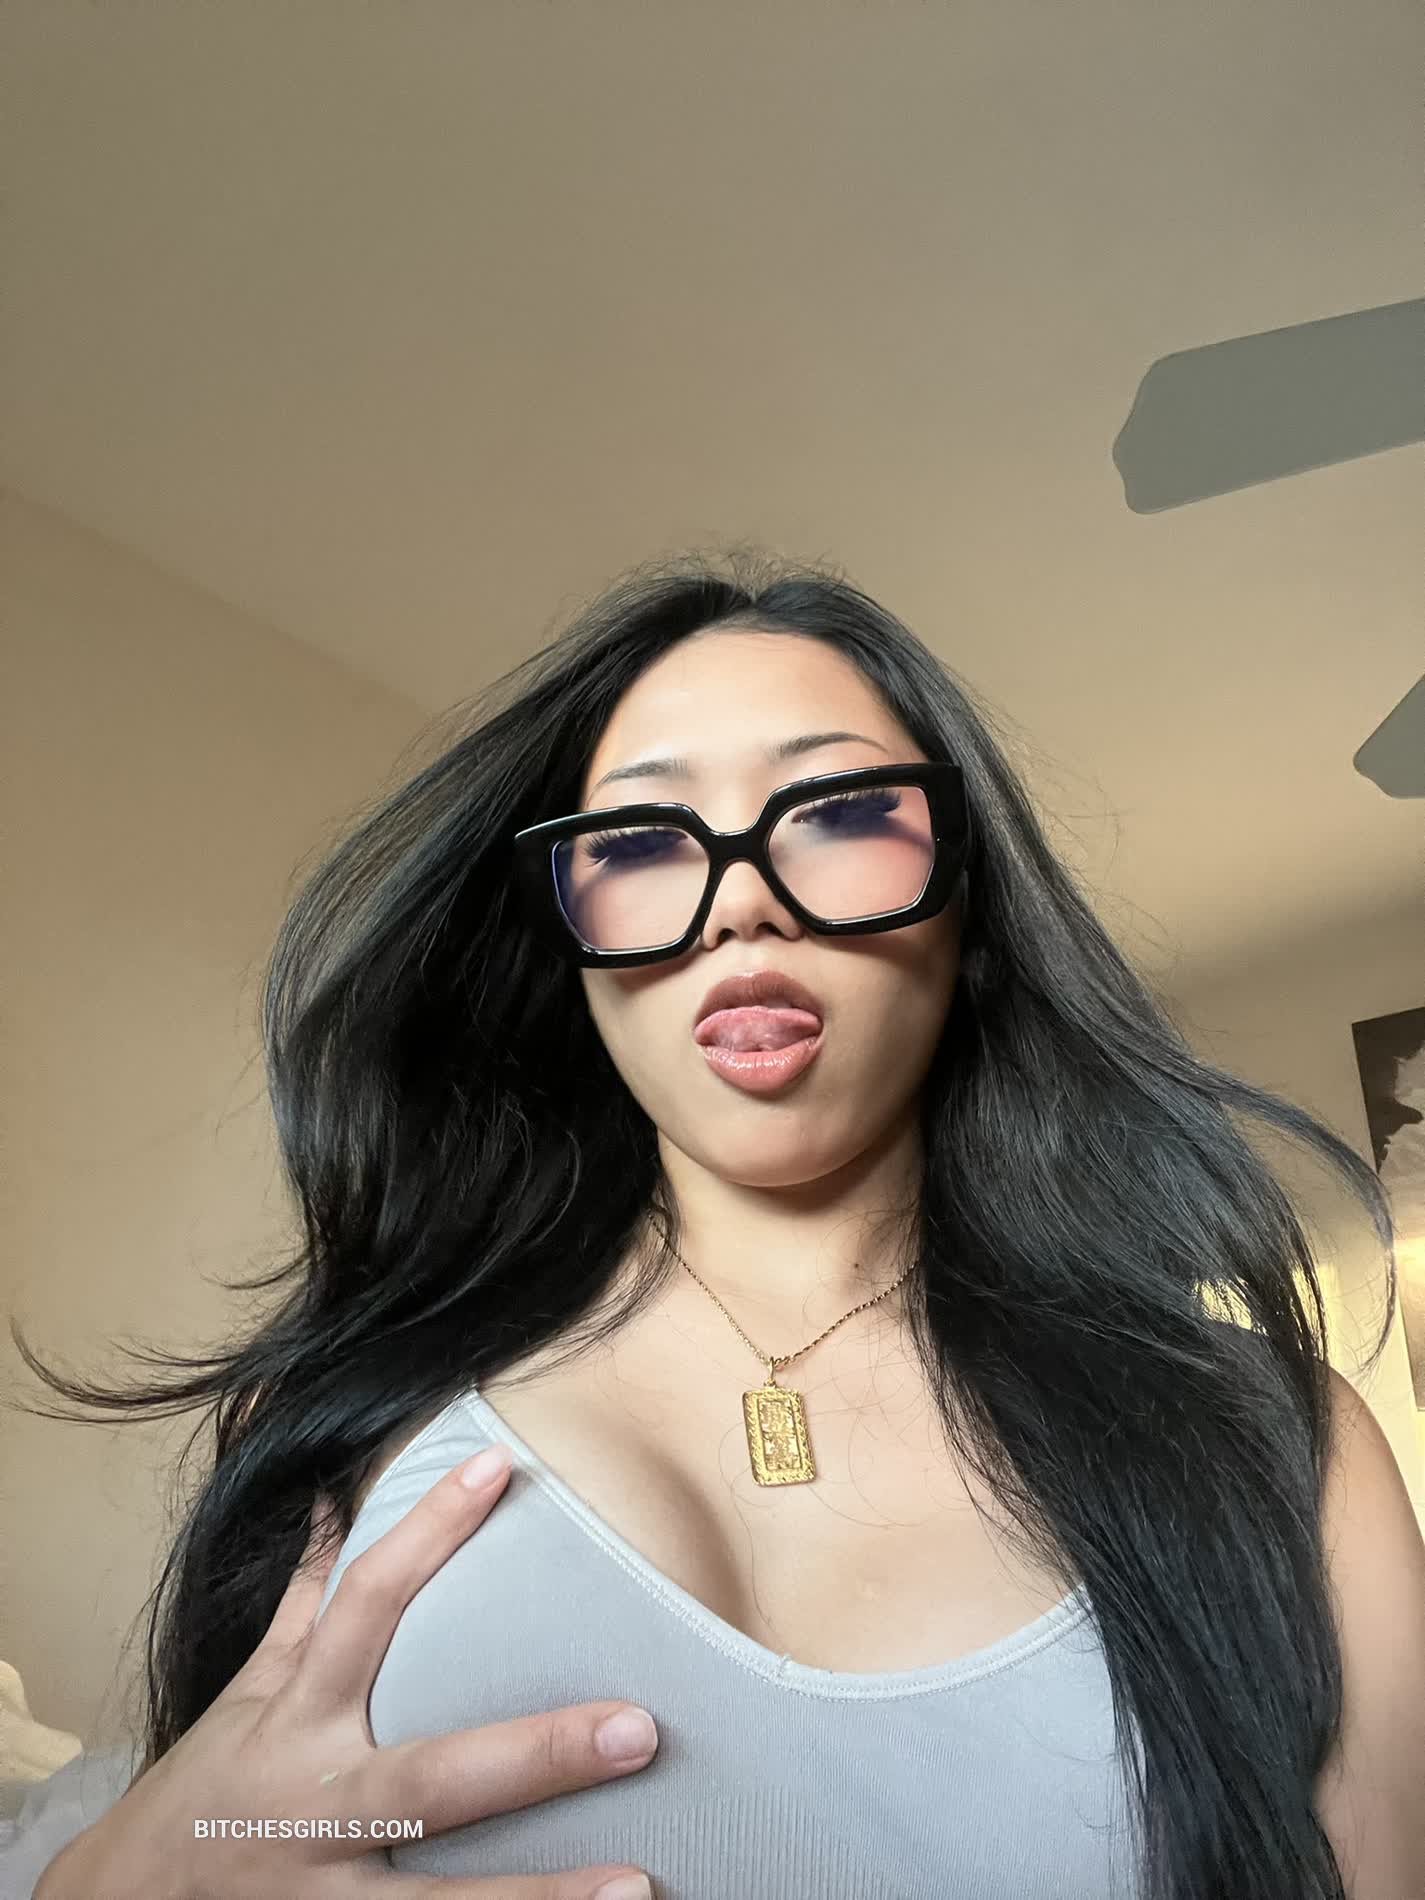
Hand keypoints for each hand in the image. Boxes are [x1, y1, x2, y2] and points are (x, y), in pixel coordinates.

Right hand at [35, 1445, 658, 1898]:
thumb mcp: (248, 1690)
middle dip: (535, 1756)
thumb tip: (332, 1496)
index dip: (427, 1531)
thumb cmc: (206, 1787)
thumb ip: (303, 1599)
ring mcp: (324, 1895)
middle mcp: (316, 1805)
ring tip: (638, 1885)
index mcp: (298, 1716)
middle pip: (431, 1781)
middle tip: (639, 1729)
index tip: (501, 1467)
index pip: (366, 1604)